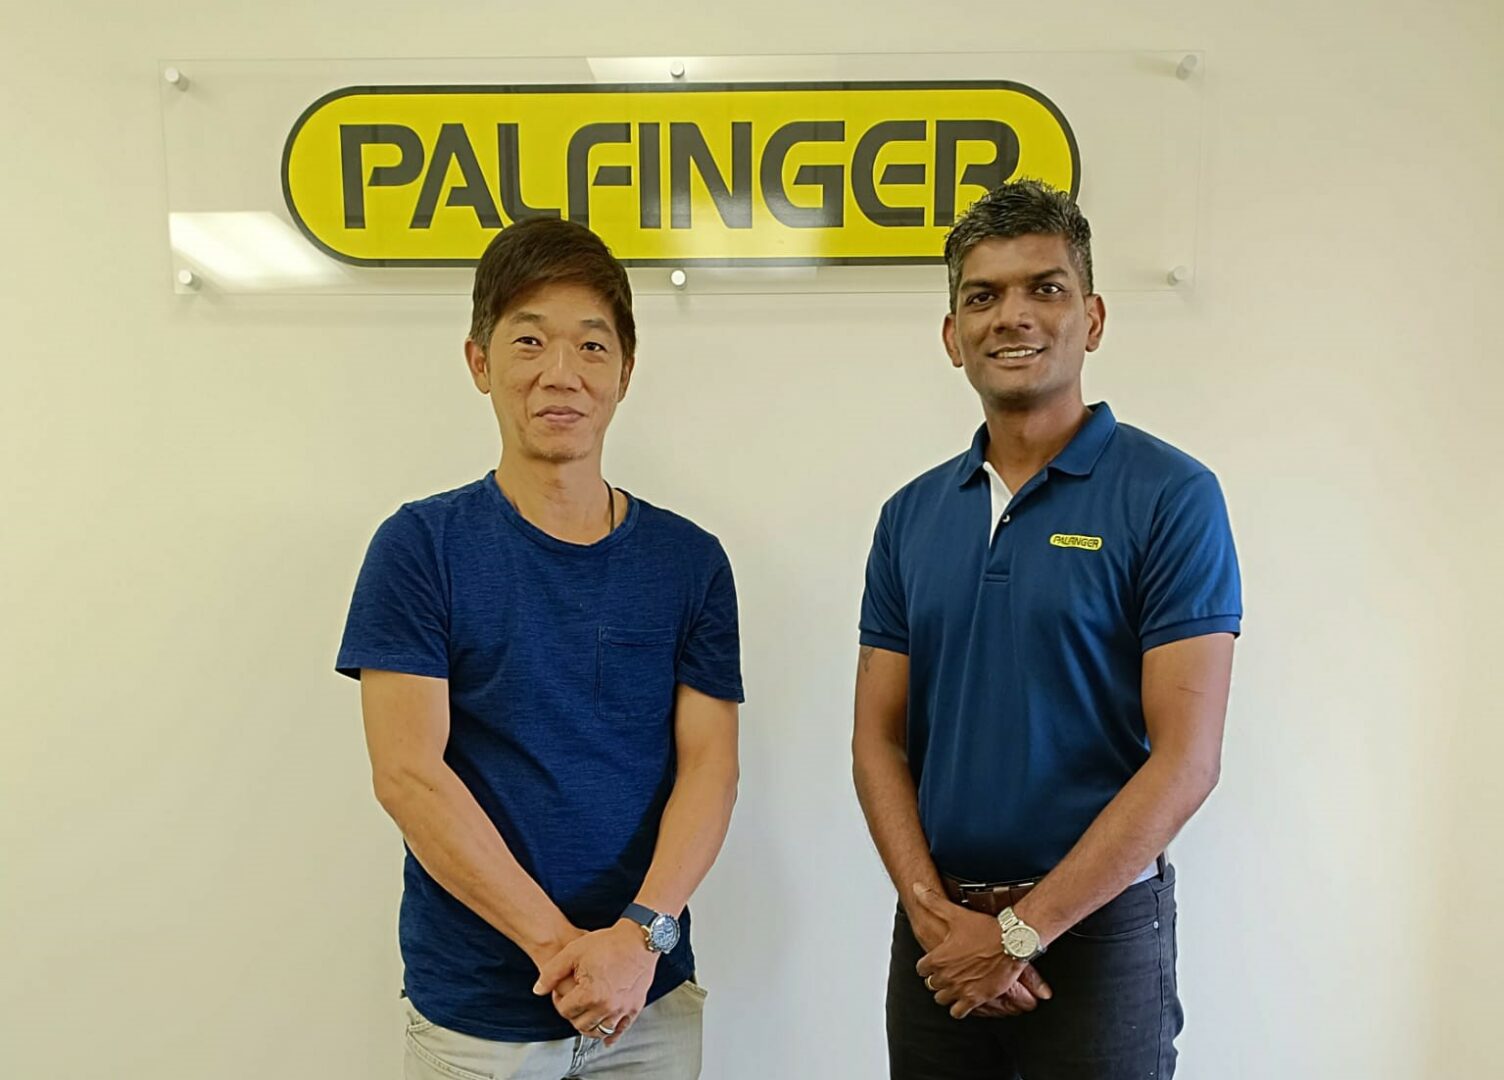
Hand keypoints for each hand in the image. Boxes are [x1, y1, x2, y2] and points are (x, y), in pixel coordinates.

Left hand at [533, 921, 657, 1045]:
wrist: (638, 939)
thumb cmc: (609, 943)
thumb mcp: (573, 952)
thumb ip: (551, 973)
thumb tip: (538, 990)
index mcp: (590, 995)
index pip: (565, 1011)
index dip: (559, 1000)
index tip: (562, 991)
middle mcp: (606, 1007)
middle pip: (580, 1024)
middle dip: (573, 1013)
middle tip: (573, 1000)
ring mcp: (622, 1009)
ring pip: (598, 1031)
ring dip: (589, 1025)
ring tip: (586, 1012)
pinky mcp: (634, 1007)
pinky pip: (620, 1030)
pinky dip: (611, 1036)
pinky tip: (606, 1038)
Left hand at [911, 883, 1052, 1018]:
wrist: (1012, 942)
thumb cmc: (985, 928)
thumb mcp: (955, 912)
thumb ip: (932, 901)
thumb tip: (916, 887)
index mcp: (938, 958)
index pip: (921, 969)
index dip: (927, 965)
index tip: (934, 962)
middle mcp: (947, 976)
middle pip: (931, 985)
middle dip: (937, 979)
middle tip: (946, 974)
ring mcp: (960, 989)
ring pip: (942, 999)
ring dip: (946, 994)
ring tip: (954, 986)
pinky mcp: (976, 999)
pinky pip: (958, 1012)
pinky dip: (959, 1007)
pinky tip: (963, 999)